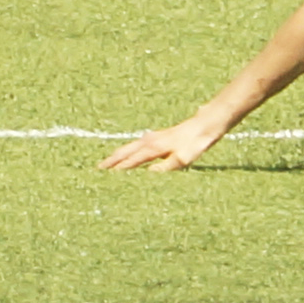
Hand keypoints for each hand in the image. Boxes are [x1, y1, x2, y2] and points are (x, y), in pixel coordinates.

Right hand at [98, 119, 219, 172]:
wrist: (206, 124)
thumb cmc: (196, 143)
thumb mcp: (183, 159)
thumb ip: (165, 167)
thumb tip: (147, 174)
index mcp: (153, 148)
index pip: (131, 161)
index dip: (118, 170)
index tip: (104, 178)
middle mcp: (150, 140)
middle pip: (125, 151)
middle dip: (111, 161)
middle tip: (97, 169)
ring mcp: (154, 136)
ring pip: (130, 146)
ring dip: (118, 154)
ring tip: (108, 162)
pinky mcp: (159, 136)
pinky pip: (137, 144)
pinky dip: (128, 149)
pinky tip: (130, 152)